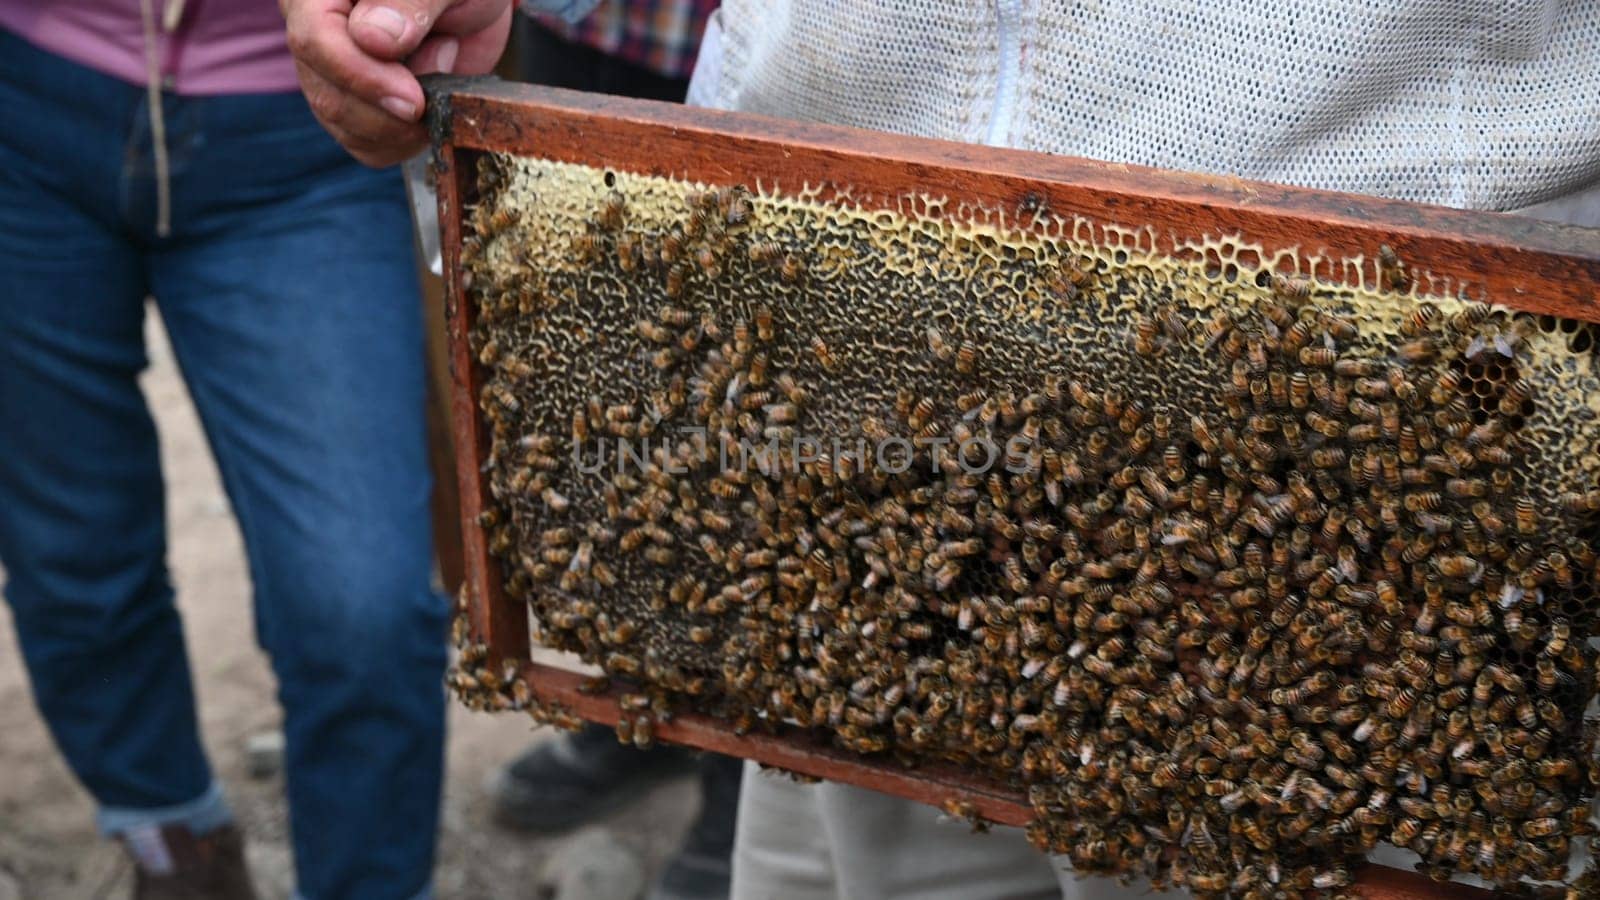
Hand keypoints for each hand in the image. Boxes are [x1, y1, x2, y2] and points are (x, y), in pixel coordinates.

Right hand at [282, 0, 513, 166]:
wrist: (471, 3)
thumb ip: (409, 0)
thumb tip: (372, 39)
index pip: (314, 39)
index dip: (362, 76)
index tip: (412, 100)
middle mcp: (314, 32)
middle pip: (328, 95)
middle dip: (389, 112)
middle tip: (436, 94)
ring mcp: (332, 75)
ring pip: (346, 127)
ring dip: (403, 125)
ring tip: (436, 76)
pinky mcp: (358, 108)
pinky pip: (369, 146)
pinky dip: (407, 141)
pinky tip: (432, 109)